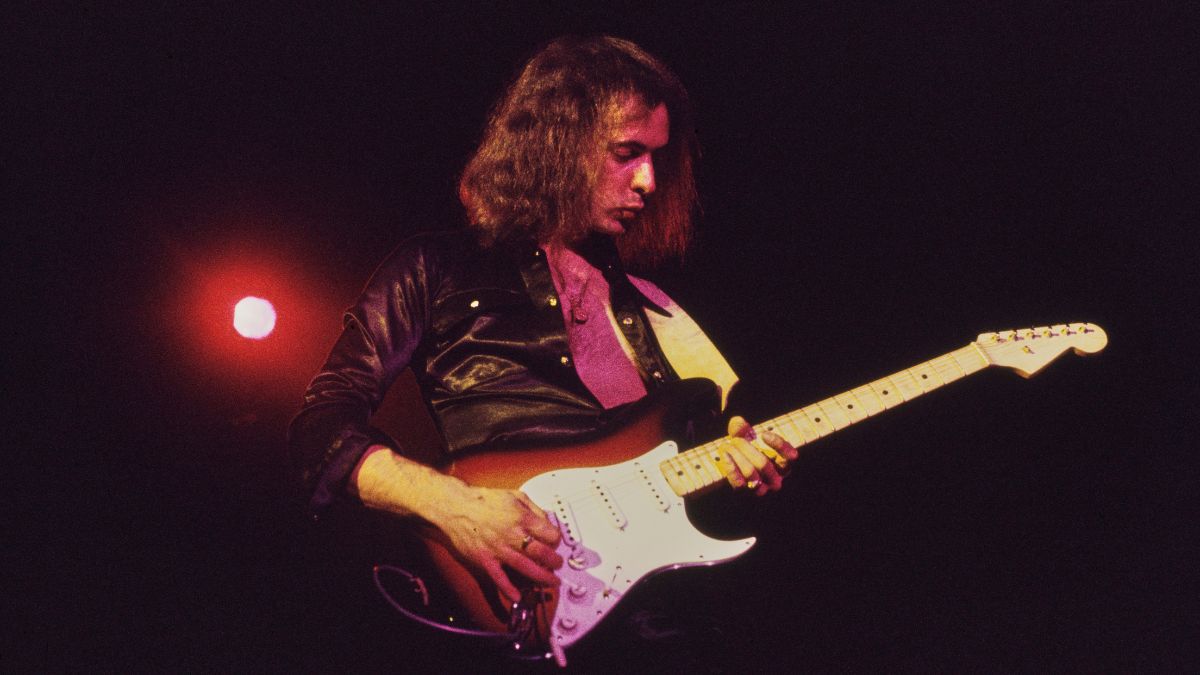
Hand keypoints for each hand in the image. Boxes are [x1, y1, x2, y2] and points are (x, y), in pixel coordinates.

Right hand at [431, 483, 562, 603]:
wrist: (456, 507)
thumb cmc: (484, 500)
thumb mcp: (515, 496)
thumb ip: (534, 509)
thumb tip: (547, 521)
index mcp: (522, 518)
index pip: (549, 534)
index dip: (555, 539)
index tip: (554, 542)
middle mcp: (512, 535)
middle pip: (541, 553)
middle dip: (554, 561)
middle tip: (557, 564)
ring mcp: (498, 549)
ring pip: (526, 567)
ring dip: (542, 577)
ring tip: (551, 582)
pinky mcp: (485, 560)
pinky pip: (499, 578)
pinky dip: (508, 589)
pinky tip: (517, 596)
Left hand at [717, 416, 799, 495]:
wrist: (734, 466)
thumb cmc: (745, 449)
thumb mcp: (745, 436)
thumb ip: (741, 428)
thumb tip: (737, 422)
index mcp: (782, 464)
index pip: (789, 457)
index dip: (778, 445)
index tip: (764, 434)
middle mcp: (776, 479)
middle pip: (763, 464)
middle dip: (746, 448)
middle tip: (736, 440)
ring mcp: (762, 488)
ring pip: (750, 473)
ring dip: (737, 456)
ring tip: (728, 445)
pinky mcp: (746, 492)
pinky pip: (739, 483)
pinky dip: (730, 467)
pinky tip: (725, 455)